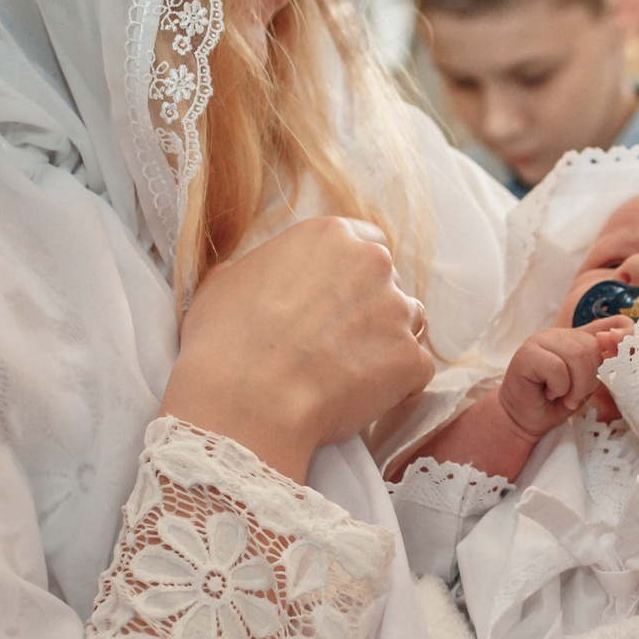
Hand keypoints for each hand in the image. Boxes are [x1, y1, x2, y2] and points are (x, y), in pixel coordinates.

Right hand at [163, 217, 435, 480]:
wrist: (246, 403)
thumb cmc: (224, 342)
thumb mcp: (225, 281)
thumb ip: (261, 269)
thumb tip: (264, 280)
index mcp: (330, 235)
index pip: (364, 241)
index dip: (350, 274)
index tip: (336, 299)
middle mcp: (372, 263)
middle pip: (388, 283)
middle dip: (368, 309)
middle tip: (335, 342)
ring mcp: (398, 311)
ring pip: (408, 323)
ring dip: (386, 343)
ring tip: (347, 372)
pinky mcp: (411, 360)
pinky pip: (414, 371)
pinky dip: (395, 385)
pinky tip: (360, 398)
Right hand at [500, 318, 629, 437]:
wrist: (524, 420)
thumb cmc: (557, 402)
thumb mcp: (590, 383)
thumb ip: (605, 362)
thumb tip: (623, 340)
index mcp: (580, 337)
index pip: (617, 322)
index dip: (629, 335)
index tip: (625, 358)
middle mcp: (561, 333)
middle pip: (593, 346)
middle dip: (589, 379)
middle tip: (575, 396)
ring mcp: (541, 340)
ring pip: (577, 355)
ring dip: (575, 386)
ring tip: (564, 397)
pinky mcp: (527, 353)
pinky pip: (557, 367)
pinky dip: (558, 387)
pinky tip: (548, 393)